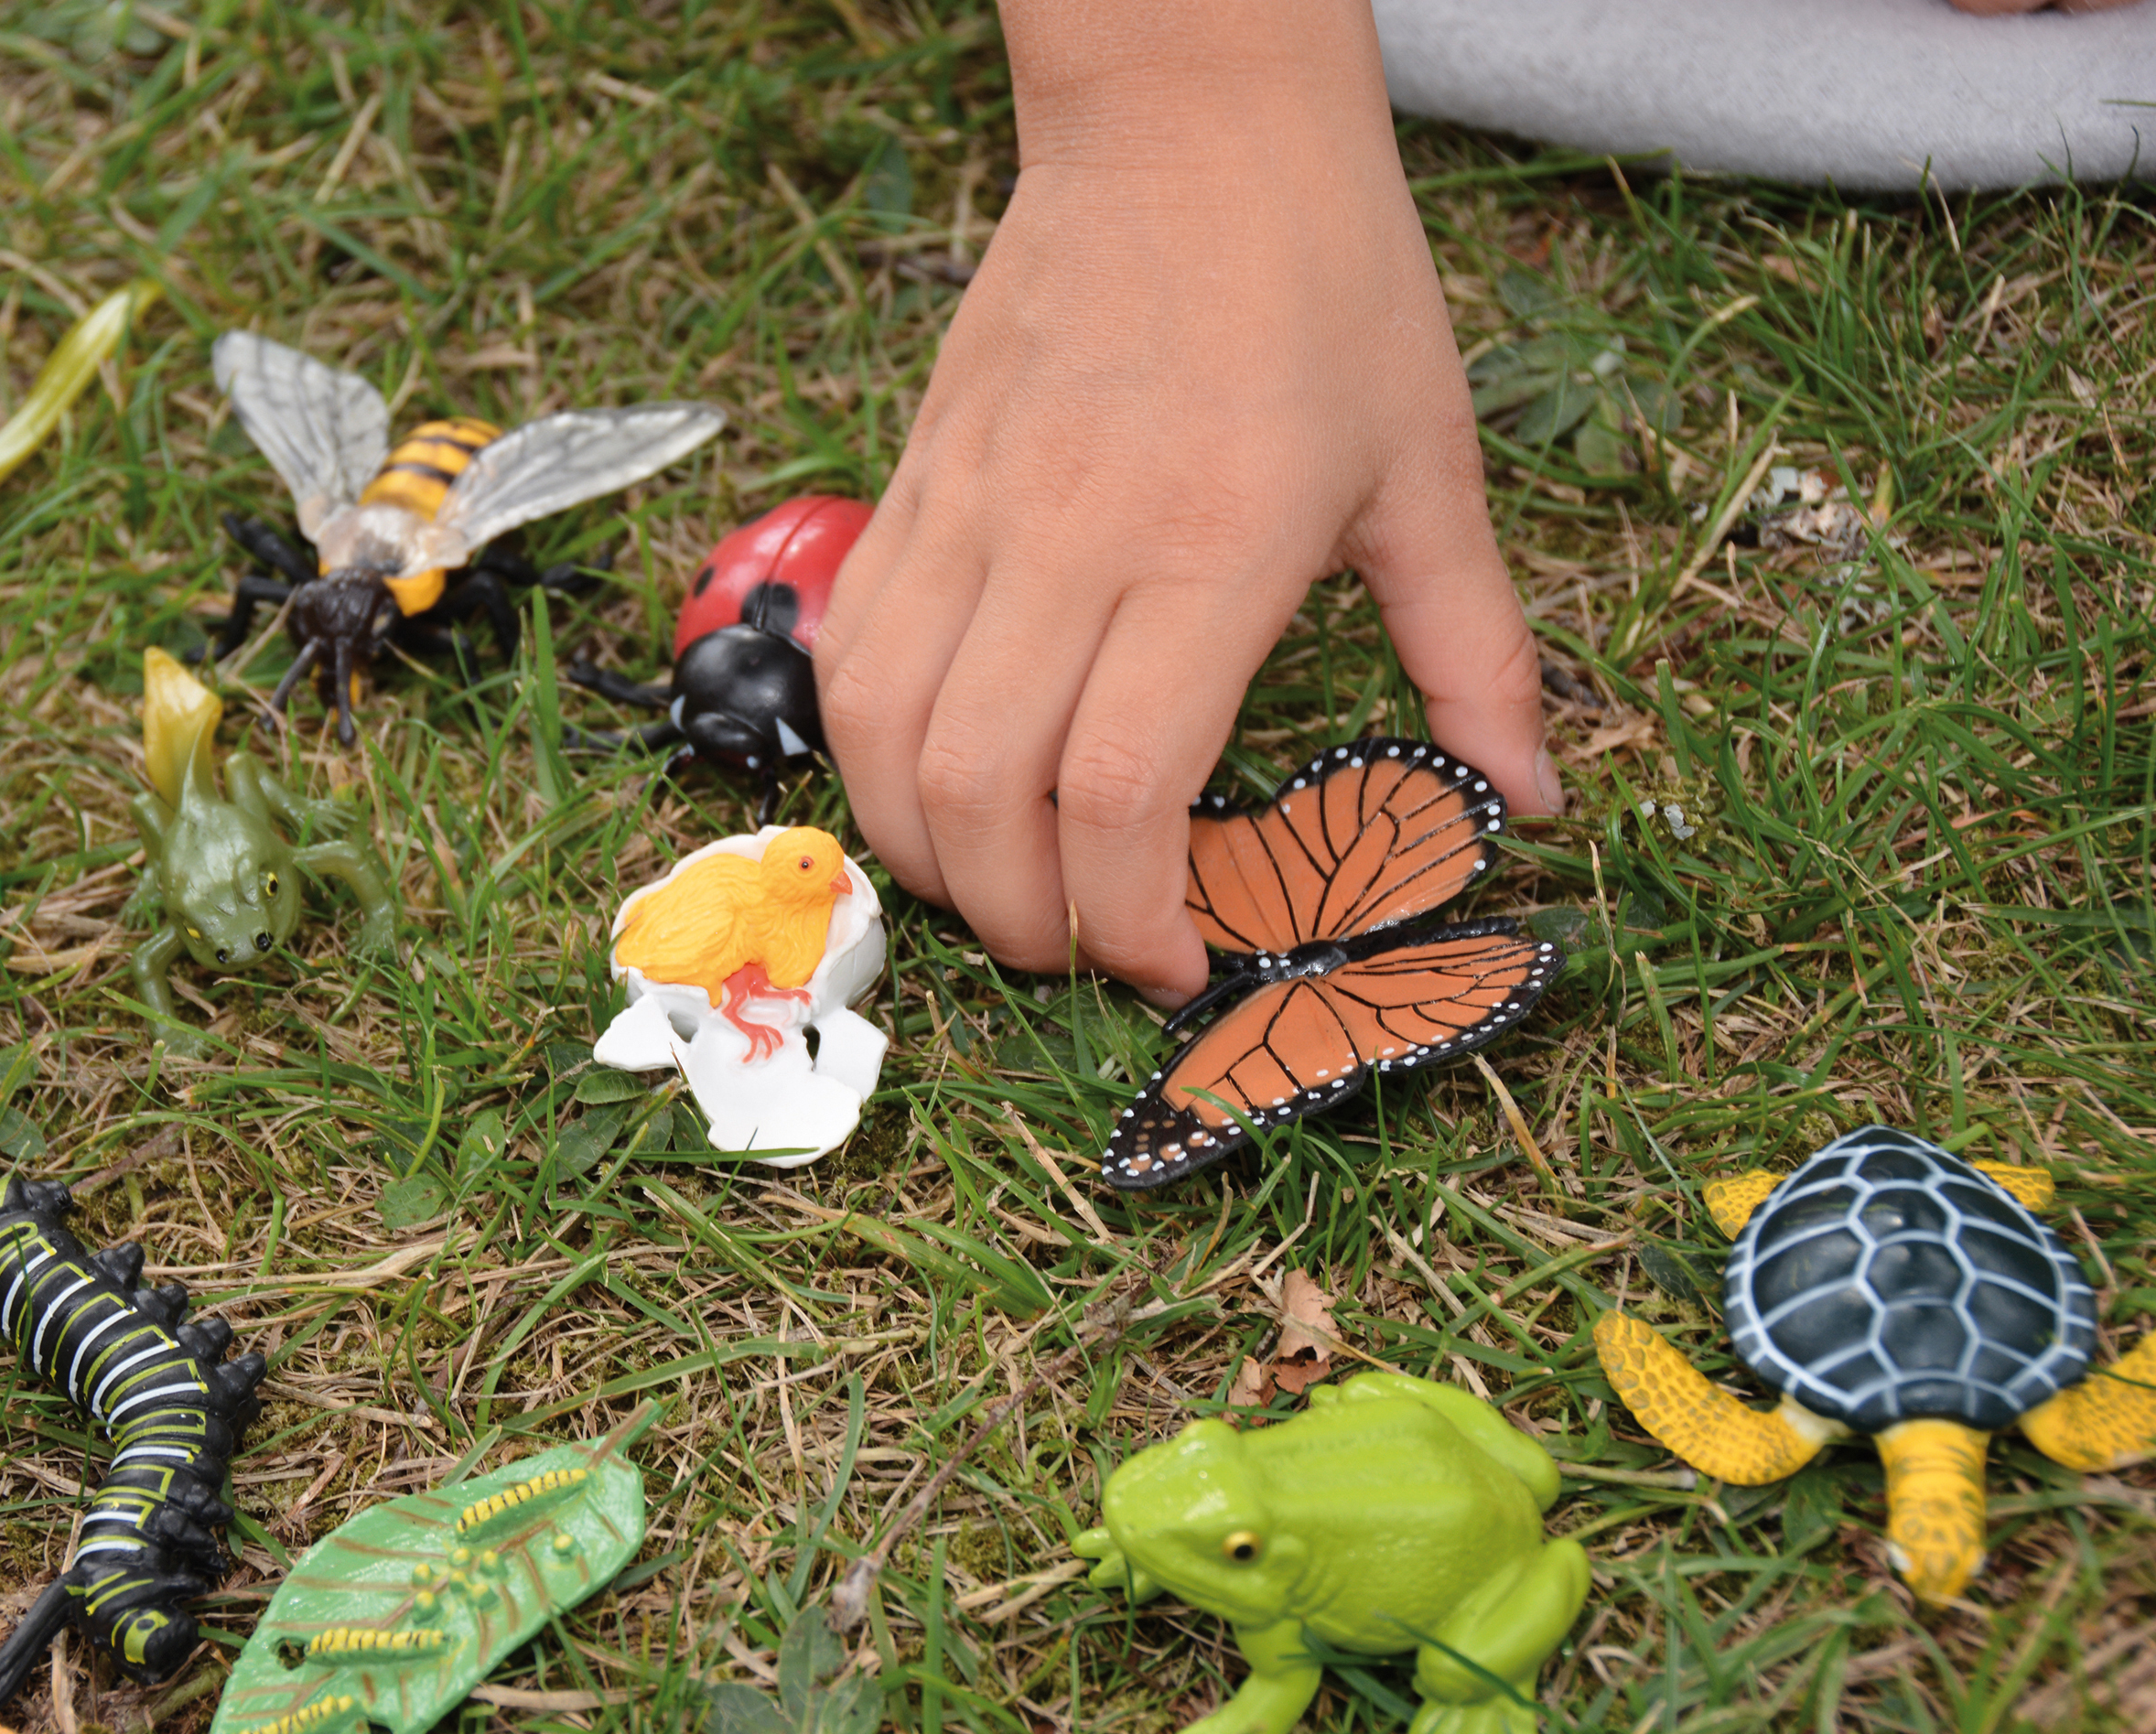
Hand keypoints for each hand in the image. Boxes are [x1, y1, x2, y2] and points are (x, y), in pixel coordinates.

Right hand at [813, 1, 1556, 1000]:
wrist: (1186, 120)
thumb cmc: (1324, 282)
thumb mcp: (1430, 467)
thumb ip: (1478, 653)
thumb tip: (1527, 798)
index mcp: (1214, 545)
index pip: (1123, 789)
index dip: (1129, 919)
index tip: (1169, 966)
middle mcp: (1072, 537)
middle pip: (979, 792)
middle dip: (1018, 920)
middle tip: (1076, 948)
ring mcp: (973, 508)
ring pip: (885, 734)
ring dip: (921, 851)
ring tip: (993, 886)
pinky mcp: (916, 481)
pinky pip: (853, 652)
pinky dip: (872, 753)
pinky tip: (930, 781)